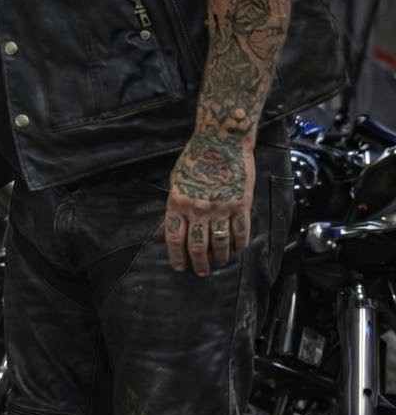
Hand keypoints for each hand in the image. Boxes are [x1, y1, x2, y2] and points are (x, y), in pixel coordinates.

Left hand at [163, 138, 253, 276]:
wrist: (221, 142)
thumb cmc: (194, 159)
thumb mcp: (176, 181)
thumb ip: (176, 205)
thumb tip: (173, 228)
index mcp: (178, 203)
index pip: (174, 238)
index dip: (176, 256)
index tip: (179, 267)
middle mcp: (198, 210)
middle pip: (197, 246)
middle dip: (198, 263)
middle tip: (201, 272)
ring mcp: (221, 208)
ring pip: (220, 243)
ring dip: (220, 258)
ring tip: (219, 263)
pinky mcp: (241, 205)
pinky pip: (241, 232)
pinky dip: (239, 244)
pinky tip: (238, 249)